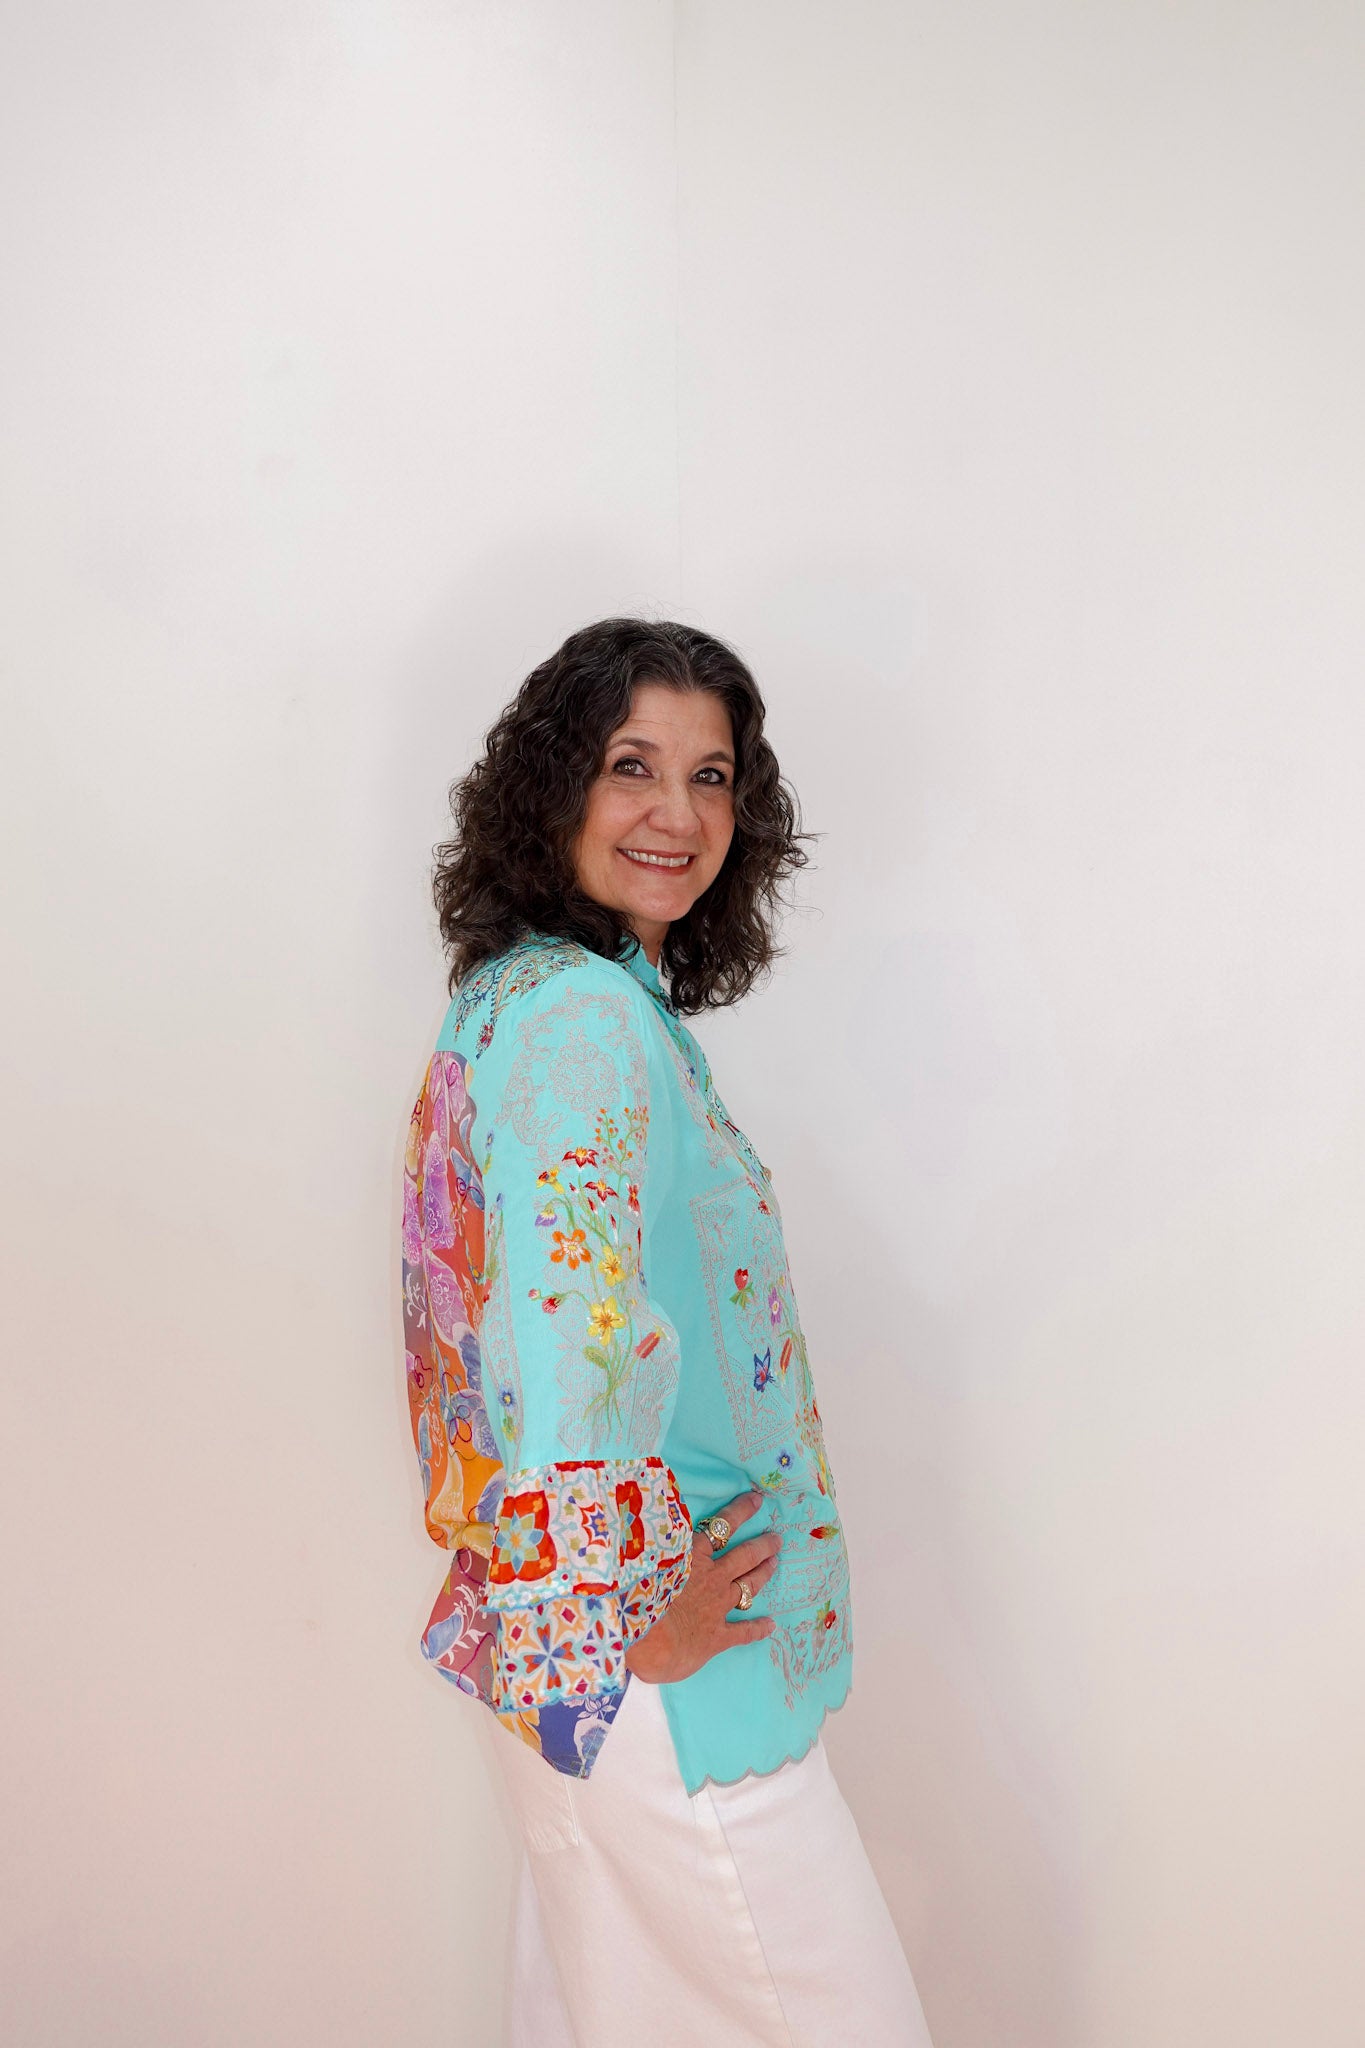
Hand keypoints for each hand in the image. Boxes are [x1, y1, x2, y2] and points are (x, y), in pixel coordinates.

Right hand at [624, 1488, 779, 1683]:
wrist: (647, 1639)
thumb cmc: (635, 1596)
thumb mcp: (638, 1560)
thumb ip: (647, 1547)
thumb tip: (634, 1530)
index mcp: (692, 1556)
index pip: (720, 1528)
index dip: (740, 1512)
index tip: (756, 1500)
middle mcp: (711, 1577)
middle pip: (744, 1556)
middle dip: (762, 1546)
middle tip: (777, 1539)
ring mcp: (718, 1606)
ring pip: (748, 1585)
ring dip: (763, 1574)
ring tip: (775, 1563)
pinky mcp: (719, 1636)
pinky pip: (744, 1631)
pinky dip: (758, 1628)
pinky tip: (771, 1625)